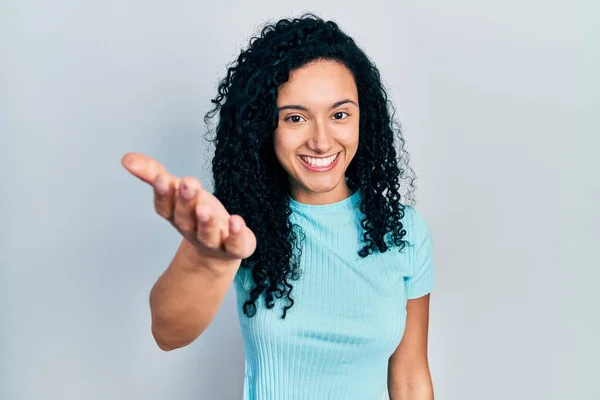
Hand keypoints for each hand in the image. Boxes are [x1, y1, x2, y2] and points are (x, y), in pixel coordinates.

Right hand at [121, 152, 256, 262]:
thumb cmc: (196, 214)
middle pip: (185, 218)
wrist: (219, 250)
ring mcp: (213, 241)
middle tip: (188, 183)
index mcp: (176, 215)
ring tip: (205, 206)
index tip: (162, 178)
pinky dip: (236, 234)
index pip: (165, 207)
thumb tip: (126, 158)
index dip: (163, 194)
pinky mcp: (235, 247)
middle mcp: (192, 229)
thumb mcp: (178, 191)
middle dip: (185, 201)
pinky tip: (236, 220)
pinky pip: (235, 243)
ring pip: (207, 233)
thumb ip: (154, 174)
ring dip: (206, 220)